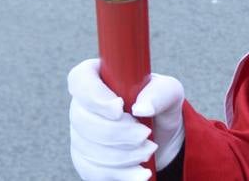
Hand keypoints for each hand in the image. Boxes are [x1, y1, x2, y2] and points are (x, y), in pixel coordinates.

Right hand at [67, 58, 184, 179]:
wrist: (161, 136)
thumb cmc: (160, 105)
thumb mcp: (169, 92)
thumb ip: (159, 93)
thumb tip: (142, 108)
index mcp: (98, 77)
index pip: (80, 80)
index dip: (94, 96)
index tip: (119, 108)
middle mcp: (82, 105)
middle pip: (83, 120)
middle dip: (118, 132)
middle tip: (146, 135)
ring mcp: (79, 134)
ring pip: (89, 148)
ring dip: (124, 154)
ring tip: (149, 150)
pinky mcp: (84, 159)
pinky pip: (93, 171)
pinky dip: (121, 174)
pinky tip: (141, 172)